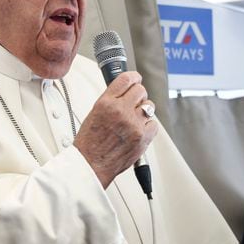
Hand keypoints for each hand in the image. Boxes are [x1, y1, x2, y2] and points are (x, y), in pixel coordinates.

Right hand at [74, 71, 157, 187]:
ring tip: (134, 120)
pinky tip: (138, 130)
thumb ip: (110, 101)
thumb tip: (124, 92)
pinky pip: (154, 124)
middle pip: (141, 90)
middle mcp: (120, 111)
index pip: (126, 79)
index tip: (136, 79)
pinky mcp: (142, 137)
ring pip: (149, 106)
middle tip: (134, 102)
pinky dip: (148, 126)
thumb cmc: (89, 143)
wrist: (91, 165)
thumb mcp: (94, 113)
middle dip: (139, 95)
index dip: (134, 77)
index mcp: (106, 103)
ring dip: (144, 111)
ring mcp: (133, 124)